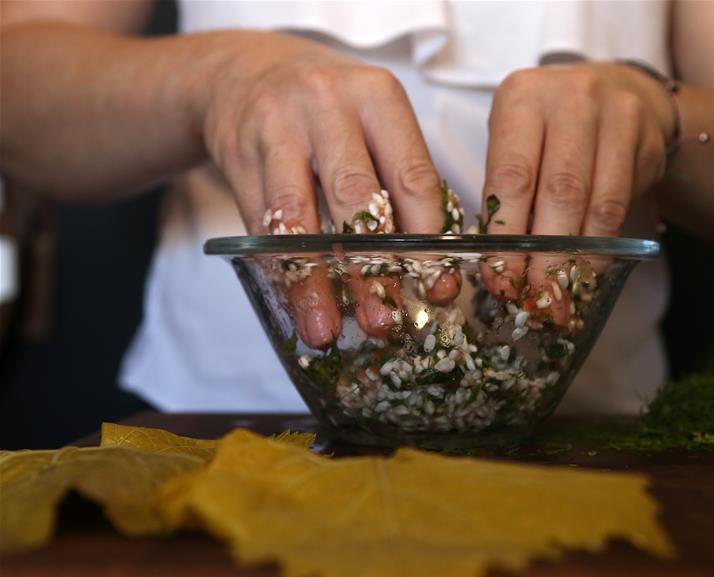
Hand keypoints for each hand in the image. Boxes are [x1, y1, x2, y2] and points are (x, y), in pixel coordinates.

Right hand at [194, 31, 457, 347]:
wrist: (244, 72)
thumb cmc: (330, 113)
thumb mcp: (372, 124)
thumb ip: (400, 184)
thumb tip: (430, 271)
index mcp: (378, 97)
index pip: (412, 176)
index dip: (427, 239)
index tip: (436, 289)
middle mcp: (328, 104)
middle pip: (357, 197)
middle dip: (372, 267)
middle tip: (385, 322)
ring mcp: (277, 126)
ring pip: (300, 216)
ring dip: (314, 281)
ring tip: (324, 329)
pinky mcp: (238, 153)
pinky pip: (261, 223)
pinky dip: (279, 269)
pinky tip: (293, 305)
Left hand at [479, 62, 671, 325]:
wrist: (621, 91)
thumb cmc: (550, 127)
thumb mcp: (515, 140)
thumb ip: (505, 193)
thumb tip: (499, 266)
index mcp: (523, 96)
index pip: (512, 176)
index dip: (507, 235)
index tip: (501, 279)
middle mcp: (572, 98)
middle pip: (559, 192)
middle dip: (545, 255)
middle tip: (535, 297)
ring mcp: (617, 115)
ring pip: (597, 203)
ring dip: (578, 258)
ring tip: (562, 294)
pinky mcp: (647, 140)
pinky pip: (623, 204)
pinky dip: (602, 245)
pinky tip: (586, 268)